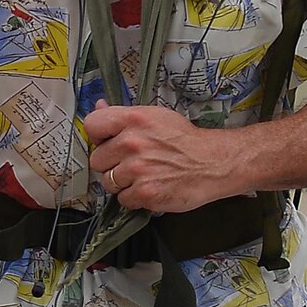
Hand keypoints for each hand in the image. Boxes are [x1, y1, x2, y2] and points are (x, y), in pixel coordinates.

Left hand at [86, 103, 245, 213]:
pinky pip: (123, 199)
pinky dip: (135, 197)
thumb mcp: (155, 117)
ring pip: (108, 182)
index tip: (106, 142)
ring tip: (143, 175)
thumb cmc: (186, 141)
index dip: (98, 136)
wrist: (214, 163)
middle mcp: (133, 143)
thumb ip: (123, 115)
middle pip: (97, 159)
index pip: (92, 124)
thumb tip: (99, 107)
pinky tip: (150, 187)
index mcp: (134, 119)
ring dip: (122, 183)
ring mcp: (138, 169)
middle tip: (131, 162)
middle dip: (111, 163)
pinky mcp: (146, 192)